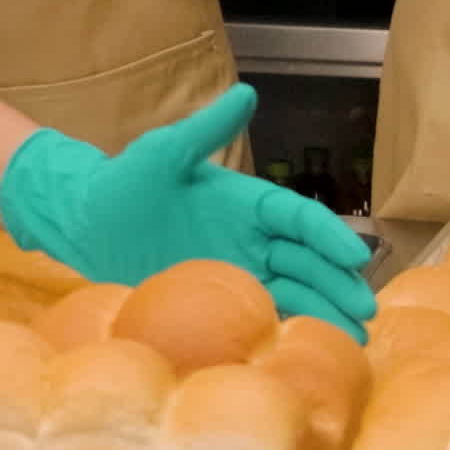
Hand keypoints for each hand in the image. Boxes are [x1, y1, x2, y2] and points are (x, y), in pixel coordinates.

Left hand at [0, 85, 374, 334]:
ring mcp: (238, 275)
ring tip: (356, 341)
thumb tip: (246, 94)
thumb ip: (204, 130)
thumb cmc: (123, 183)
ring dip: (325, 314)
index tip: (355, 254)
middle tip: (365, 309)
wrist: (84, 226)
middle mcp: (252, 241)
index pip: (300, 218)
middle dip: (339, 283)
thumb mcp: (162, 154)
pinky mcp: (217, 307)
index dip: (329, 235)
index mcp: (248, 203)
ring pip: (294, 295)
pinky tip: (307, 355)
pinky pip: (260, 320)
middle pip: (308, 262)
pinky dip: (287, 334)